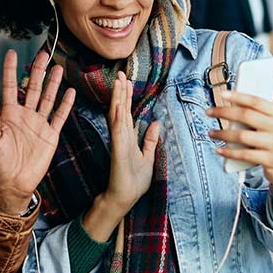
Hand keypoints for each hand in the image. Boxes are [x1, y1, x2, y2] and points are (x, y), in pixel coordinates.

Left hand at [0, 50, 75, 213]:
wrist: (15, 183)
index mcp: (8, 114)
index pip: (10, 86)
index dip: (10, 70)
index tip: (12, 53)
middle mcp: (24, 115)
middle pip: (32, 87)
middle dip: (37, 71)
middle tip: (43, 54)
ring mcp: (39, 124)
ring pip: (47, 98)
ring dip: (52, 83)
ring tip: (58, 68)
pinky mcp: (50, 135)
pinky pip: (59, 116)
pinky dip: (65, 104)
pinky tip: (70, 92)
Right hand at [83, 72, 159, 240]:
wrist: (123, 198)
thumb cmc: (133, 181)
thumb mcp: (148, 157)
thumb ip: (150, 140)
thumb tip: (155, 123)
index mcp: (128, 138)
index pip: (127, 112)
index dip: (126, 96)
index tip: (126, 81)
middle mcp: (121, 137)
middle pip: (121, 109)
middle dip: (121, 91)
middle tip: (120, 73)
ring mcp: (119, 142)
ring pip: (118, 115)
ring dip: (118, 98)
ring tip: (118, 82)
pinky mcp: (118, 150)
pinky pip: (118, 130)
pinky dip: (118, 117)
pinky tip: (118, 105)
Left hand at [207, 84, 272, 206]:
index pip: (257, 101)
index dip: (239, 96)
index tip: (222, 94)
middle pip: (247, 116)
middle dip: (224, 112)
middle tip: (209, 111)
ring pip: (243, 136)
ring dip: (223, 134)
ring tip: (211, 132)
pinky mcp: (271, 160)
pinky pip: (245, 155)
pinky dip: (229, 152)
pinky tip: (219, 149)